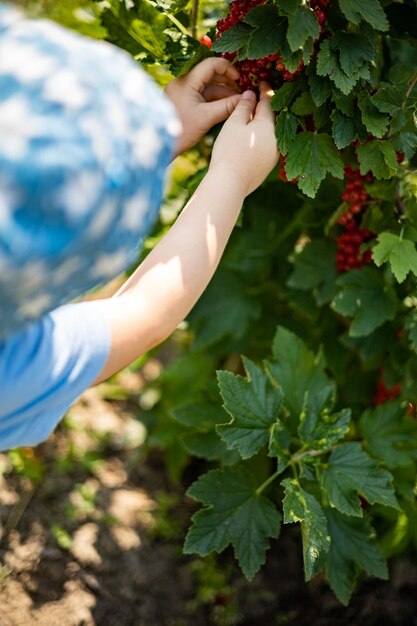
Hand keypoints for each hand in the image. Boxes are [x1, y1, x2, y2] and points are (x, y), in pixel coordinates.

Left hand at [164, 58, 241, 154]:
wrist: (160, 146)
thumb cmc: (181, 131)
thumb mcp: (207, 118)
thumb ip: (227, 106)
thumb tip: (245, 99)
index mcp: (186, 81)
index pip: (211, 64)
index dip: (228, 69)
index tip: (240, 79)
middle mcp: (183, 82)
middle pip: (209, 74)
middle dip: (227, 82)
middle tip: (242, 90)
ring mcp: (182, 92)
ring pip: (206, 87)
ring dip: (222, 92)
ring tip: (237, 101)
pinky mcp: (182, 102)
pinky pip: (201, 96)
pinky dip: (213, 100)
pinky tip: (225, 107)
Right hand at [209, 82, 278, 196]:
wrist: (230, 184)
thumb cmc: (229, 151)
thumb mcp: (234, 124)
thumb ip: (244, 107)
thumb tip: (251, 94)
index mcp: (269, 125)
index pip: (268, 101)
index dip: (265, 90)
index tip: (262, 81)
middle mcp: (276, 140)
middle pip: (272, 118)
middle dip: (266, 107)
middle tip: (260, 96)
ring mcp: (273, 155)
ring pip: (270, 134)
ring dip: (264, 124)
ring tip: (255, 117)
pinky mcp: (267, 167)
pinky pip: (267, 147)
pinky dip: (262, 139)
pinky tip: (253, 138)